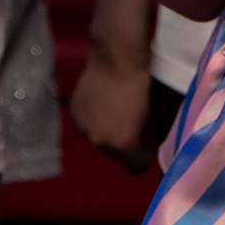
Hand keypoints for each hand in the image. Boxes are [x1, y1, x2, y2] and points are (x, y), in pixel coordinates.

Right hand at [69, 51, 157, 173]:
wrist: (116, 57)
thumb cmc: (141, 84)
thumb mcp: (149, 116)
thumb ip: (144, 136)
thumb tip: (142, 143)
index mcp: (123, 145)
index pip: (136, 167)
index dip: (145, 156)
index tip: (148, 143)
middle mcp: (100, 142)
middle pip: (116, 155)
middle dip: (125, 144)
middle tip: (134, 124)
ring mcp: (85, 129)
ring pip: (100, 140)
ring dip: (108, 131)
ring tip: (116, 111)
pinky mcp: (75, 115)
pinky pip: (88, 125)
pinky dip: (96, 119)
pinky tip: (103, 102)